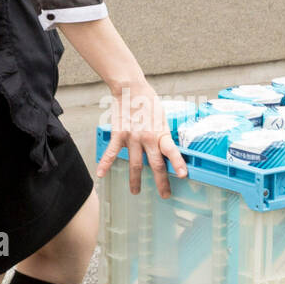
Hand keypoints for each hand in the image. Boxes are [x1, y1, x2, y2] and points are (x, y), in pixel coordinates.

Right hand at [96, 81, 188, 198]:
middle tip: (165, 194)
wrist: (132, 89)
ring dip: (135, 180)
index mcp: (161, 133)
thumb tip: (167, 150)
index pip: (172, 151)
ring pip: (135, 164)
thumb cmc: (149, 102)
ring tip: (135, 191)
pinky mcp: (119, 134)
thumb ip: (164, 135)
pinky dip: (105, 164)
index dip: (177, 164)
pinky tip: (101, 174)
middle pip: (155, 164)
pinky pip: (111, 152)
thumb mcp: (163, 118)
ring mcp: (132, 137)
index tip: (183, 176)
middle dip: (161, 182)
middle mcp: (148, 137)